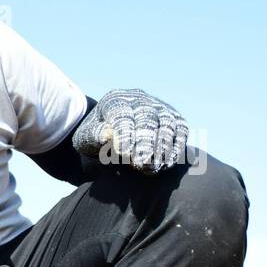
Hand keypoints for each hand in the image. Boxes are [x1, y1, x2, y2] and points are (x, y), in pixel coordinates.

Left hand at [71, 88, 188, 173]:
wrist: (110, 133)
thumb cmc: (95, 137)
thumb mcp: (86, 136)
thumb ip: (95, 135)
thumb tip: (108, 136)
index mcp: (114, 100)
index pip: (122, 114)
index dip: (124, 133)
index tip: (124, 152)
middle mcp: (139, 99)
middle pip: (147, 118)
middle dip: (145, 142)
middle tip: (141, 163)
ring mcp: (158, 106)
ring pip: (167, 123)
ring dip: (162, 147)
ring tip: (153, 167)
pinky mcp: (173, 117)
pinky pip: (180, 130)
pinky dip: (176, 147)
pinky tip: (166, 164)